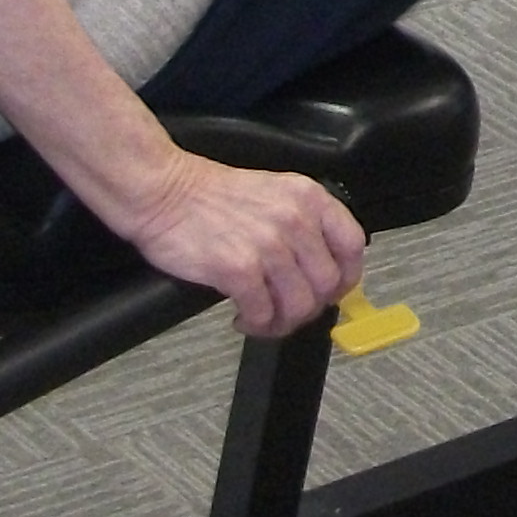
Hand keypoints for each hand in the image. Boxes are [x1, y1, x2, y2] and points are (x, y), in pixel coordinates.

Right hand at [124, 149, 365, 336]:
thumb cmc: (211, 195)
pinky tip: (242, 318)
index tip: (331, 291)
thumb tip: (321, 267)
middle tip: (287, 311)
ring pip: (299, 305)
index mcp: (308, 198)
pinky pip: (263, 313)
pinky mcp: (238, 268)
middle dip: (310, 307)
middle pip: (327, 283)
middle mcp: (295, 220)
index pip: (352, 245)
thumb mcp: (274, 192)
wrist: (163, 192)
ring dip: (283, 322)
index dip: (346, 276)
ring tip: (263, 319)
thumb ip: (303, 222)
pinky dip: (256, 324)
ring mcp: (268, 245)